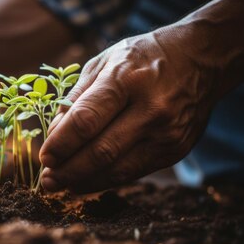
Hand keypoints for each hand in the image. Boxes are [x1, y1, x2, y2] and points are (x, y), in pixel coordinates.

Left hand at [39, 30, 218, 192]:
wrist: (200, 59)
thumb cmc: (141, 59)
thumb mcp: (103, 63)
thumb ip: (75, 99)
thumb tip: (53, 137)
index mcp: (126, 79)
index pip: (86, 121)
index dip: (60, 144)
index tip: (44, 156)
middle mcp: (150, 108)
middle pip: (100, 151)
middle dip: (68, 170)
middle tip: (47, 180)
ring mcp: (166, 133)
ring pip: (117, 170)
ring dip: (83, 181)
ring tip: (61, 184)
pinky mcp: (175, 151)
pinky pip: (132, 173)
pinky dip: (105, 180)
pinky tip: (86, 180)